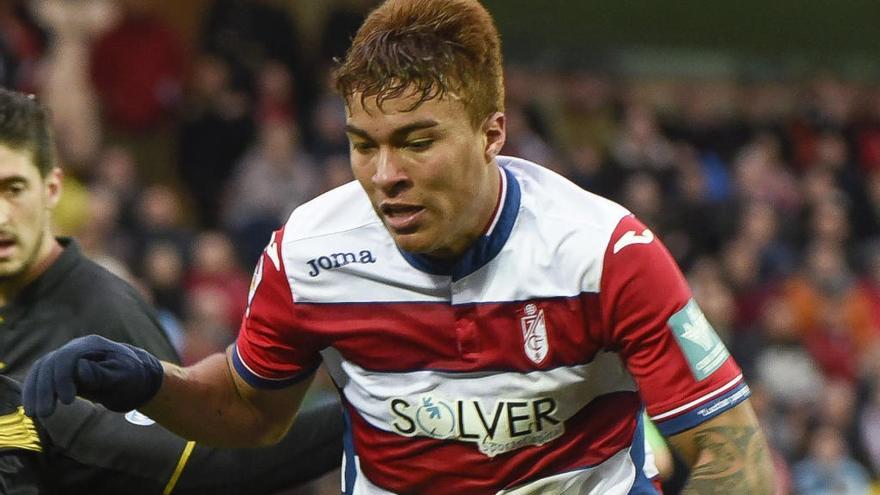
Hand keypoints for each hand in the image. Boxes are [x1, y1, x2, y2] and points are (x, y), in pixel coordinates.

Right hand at [22, 335, 163, 417]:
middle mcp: (76, 348)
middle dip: (45, 389)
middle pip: (50, 363)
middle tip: (45, 415)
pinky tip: (31, 407)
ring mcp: (66, 358)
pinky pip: (40, 377)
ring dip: (35, 392)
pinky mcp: (60, 370)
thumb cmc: (132, 377)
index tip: (68, 401)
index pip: (68, 357)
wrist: (136, 377)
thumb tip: (78, 369)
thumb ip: (101, 373)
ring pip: (41, 370)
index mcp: (93, 345)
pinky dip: (33, 391)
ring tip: (35, 415)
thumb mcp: (123, 377)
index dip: (63, 378)